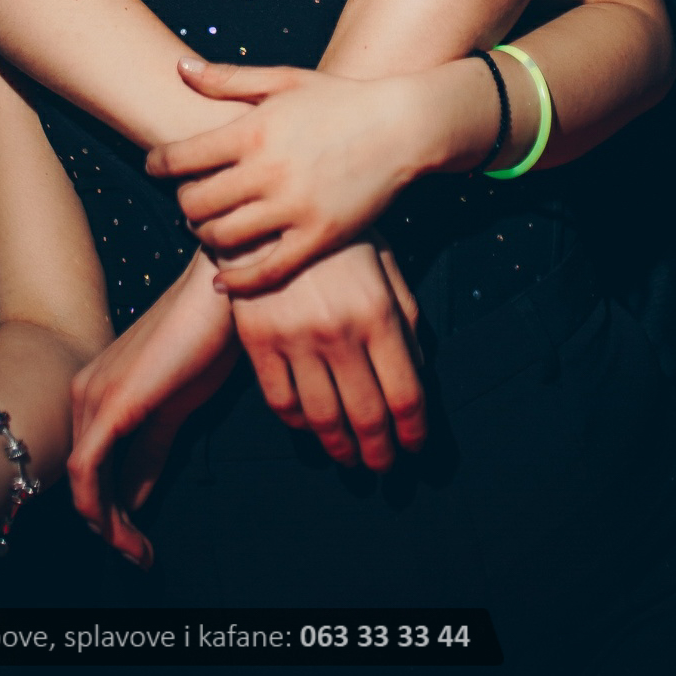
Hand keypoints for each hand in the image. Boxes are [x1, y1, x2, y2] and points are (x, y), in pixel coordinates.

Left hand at [68, 253, 238, 567]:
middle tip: (139, 556)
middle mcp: (84, 391)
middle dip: (108, 526)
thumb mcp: (176, 405)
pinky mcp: (113, 402)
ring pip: (83, 482)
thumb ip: (151, 450)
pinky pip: (89, 471)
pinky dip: (102, 511)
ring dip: (108, 527)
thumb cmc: (204, 336)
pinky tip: (130, 533)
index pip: (89, 465)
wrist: (219, 289)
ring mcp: (95, 394)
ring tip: (140, 553)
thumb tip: (136, 496)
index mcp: (97, 389)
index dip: (106, 511)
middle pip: (82, 478)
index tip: (134, 541)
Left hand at [146, 59, 429, 291]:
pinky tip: (224, 280)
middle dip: (184, 203)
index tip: (155, 166)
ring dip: (205, 237)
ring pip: (222, 238)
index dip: (158, 164)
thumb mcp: (284, 80)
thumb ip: (228, 79)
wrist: (403, 126)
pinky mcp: (317, 238)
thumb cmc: (340, 99)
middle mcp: (267, 171)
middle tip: (188, 200)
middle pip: (195, 203)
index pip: (180, 157)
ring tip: (208, 229)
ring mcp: (293, 208)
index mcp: (253, 130)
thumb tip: (179, 68)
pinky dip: (236, 281)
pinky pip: (264, 272)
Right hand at [230, 237, 425, 471]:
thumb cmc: (337, 236)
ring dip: (340, 449)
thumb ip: (406, 315)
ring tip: (349, 458)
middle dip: (380, 453)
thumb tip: (418, 368)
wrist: (270, 208)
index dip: (414, 432)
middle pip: (367, 416)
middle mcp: (338, 331)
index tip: (415, 447)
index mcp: (377, 312)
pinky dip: (298, 424)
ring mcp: (294, 337)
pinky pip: (280, 401)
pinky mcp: (258, 339)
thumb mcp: (385, 263)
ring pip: (322, 418)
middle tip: (384, 467)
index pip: (405, 395)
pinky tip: (310, 426)